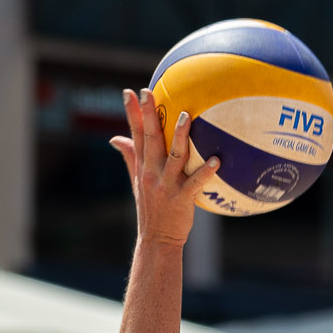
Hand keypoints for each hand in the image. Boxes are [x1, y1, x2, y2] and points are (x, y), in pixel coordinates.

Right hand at [110, 87, 217, 248]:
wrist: (157, 239)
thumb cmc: (151, 208)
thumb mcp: (137, 182)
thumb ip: (130, 157)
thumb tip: (115, 138)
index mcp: (142, 166)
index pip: (135, 135)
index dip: (132, 113)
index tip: (129, 92)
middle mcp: (151, 172)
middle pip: (149, 139)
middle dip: (147, 115)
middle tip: (149, 93)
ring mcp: (166, 184)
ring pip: (173, 155)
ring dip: (179, 136)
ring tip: (186, 116)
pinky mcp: (181, 197)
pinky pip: (196, 182)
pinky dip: (206, 171)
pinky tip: (217, 160)